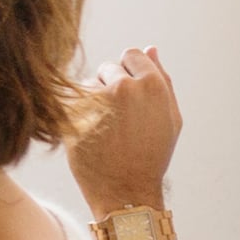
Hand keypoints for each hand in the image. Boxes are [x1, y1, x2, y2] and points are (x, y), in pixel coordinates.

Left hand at [69, 49, 181, 211]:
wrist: (125, 191)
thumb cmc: (151, 155)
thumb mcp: (170, 119)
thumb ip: (162, 80)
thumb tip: (151, 48)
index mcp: (152, 85)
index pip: (131, 54)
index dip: (131, 75)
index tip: (131, 98)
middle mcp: (123, 86)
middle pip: (108, 67)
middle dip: (111, 86)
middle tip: (120, 120)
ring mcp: (95, 98)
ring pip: (88, 83)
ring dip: (92, 99)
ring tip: (105, 129)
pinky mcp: (71, 111)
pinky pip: (70, 98)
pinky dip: (76, 113)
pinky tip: (89, 134)